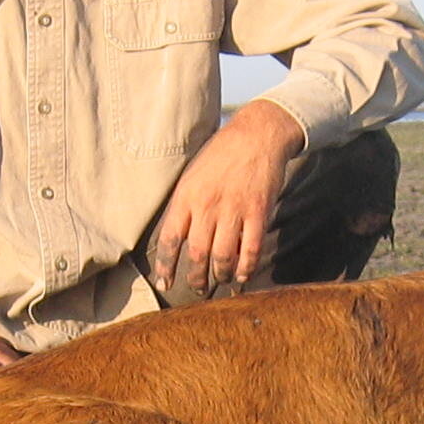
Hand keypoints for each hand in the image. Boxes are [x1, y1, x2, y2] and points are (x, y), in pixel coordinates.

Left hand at [147, 99, 305, 294]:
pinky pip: (251, 249)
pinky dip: (247, 267)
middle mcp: (207, 206)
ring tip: (220, 282)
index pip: (170, 239)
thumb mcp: (192, 174)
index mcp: (186, 196)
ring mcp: (234, 210)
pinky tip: (243, 275)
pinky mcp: (258, 212)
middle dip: (196, 278)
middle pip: (197, 254)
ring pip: (223, 257)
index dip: (166, 266)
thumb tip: (179, 235)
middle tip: (197, 288)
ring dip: (220, 275)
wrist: (257, 134)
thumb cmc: (222, 153)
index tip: (165, 282)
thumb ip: (185, 204)